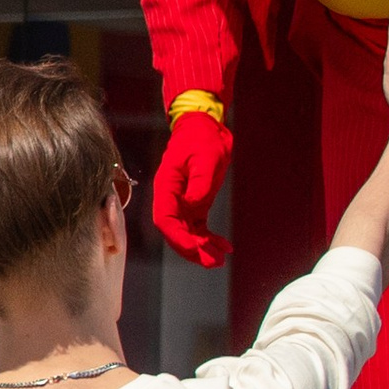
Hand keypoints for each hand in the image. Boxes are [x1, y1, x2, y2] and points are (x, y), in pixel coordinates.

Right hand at [153, 108, 232, 268]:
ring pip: (187, 232)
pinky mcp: (194, 203)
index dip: (177, 237)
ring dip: (201, 248)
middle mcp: (170, 197)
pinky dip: (209, 238)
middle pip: (174, 231)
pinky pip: (198, 227)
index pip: (165, 219)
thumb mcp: (206, 156)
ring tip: (219, 259)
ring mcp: (182, 202)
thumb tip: (193, 204)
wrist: (204, 127)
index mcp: (166, 186)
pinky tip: (224, 246)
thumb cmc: (202, 138)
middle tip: (212, 261)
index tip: (195, 248)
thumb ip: (199, 181)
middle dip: (191, 249)